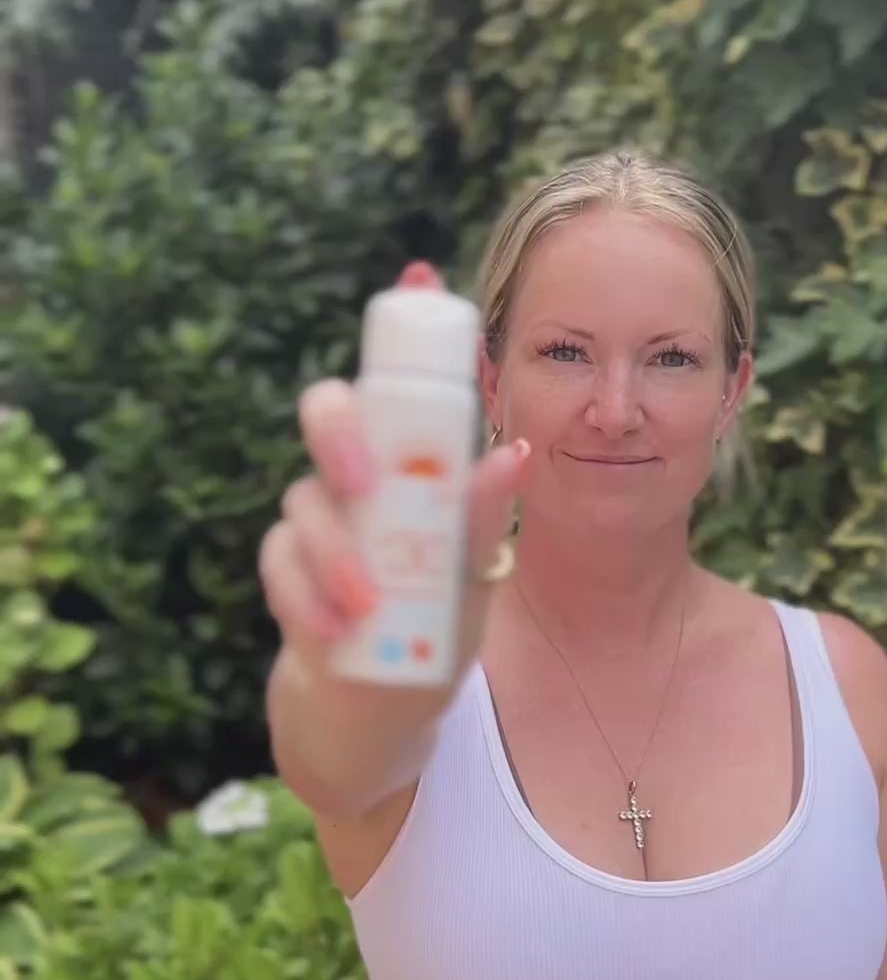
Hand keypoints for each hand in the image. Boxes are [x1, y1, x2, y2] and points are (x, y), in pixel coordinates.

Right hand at [259, 264, 527, 677]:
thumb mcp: (472, 575)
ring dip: (335, 553)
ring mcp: (314, 523)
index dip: (405, 323)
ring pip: (302, 500)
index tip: (419, 276)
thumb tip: (513, 454)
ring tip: (371, 604)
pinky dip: (308, 599)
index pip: (399, 382)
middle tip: (367, 482)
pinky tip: (340, 630)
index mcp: (405, 463)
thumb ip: (482, 518)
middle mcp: (352, 477)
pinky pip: (280, 565)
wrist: (386, 703)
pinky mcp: (285, 574)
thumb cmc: (436, 623)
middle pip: (327, 411)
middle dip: (342, 437)